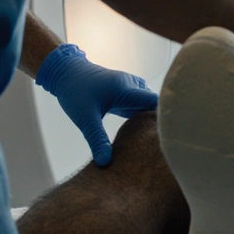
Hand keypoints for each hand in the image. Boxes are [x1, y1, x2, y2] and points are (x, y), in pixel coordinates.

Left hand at [36, 44, 158, 166]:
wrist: (65, 72)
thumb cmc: (74, 92)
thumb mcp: (85, 119)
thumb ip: (97, 140)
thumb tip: (105, 162)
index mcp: (127, 90)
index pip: (156, 102)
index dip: (164, 118)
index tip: (168, 135)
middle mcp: (132, 86)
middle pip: (154, 104)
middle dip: (159, 121)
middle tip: (161, 143)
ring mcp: (129, 87)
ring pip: (147, 103)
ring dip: (150, 118)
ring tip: (153, 139)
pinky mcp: (124, 92)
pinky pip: (140, 103)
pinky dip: (141, 115)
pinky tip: (139, 131)